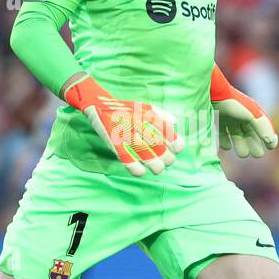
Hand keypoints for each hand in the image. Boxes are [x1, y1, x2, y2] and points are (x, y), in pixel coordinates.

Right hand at [63, 75, 183, 176]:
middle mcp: (136, 124)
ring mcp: (125, 133)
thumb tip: (175, 123)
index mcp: (145, 115)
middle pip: (156, 143)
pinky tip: (141, 172)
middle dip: (166, 156)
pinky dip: (133, 167)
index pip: (164, 129)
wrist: (100, 105)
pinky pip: (124, 157)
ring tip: (159, 169)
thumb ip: (161, 114)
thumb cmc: (126, 109)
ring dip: (154, 164)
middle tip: (169, 161)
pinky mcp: (114, 142)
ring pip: (142, 152)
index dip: (174, 141)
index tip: (179, 149)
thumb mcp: (144, 107)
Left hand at [211, 66, 277, 157]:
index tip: (270, 148)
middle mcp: (242, 117)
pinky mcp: (218, 121)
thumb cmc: (234, 104)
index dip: (268, 138)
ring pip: (237, 136)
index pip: (263, 129)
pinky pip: (223, 135)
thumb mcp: (253, 115)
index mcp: (253, 114)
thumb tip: (272, 142)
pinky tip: (227, 146)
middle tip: (257, 154)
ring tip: (243, 153)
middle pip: (251, 135)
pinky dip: (225, 142)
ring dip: (241, 146)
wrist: (213, 94)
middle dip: (255, 145)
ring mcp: (230, 119)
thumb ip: (263, 128)